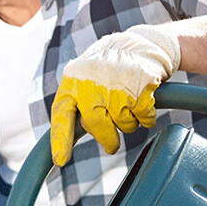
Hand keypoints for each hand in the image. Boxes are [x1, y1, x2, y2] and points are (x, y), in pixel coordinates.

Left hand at [51, 25, 180, 166]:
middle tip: (112, 146)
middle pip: (96, 125)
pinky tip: (143, 102)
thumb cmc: (107, 72)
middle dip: (107, 139)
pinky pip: (144, 118)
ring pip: (123, 124)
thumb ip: (76, 106)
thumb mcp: (84, 81)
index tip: (61, 160)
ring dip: (128, 123)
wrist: (142, 44)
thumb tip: (64, 145)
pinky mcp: (141, 85)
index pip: (61, 114)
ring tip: (129, 104)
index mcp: (73, 81)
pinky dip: (146, 117)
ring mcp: (117, 83)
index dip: (60, 139)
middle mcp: (92, 81)